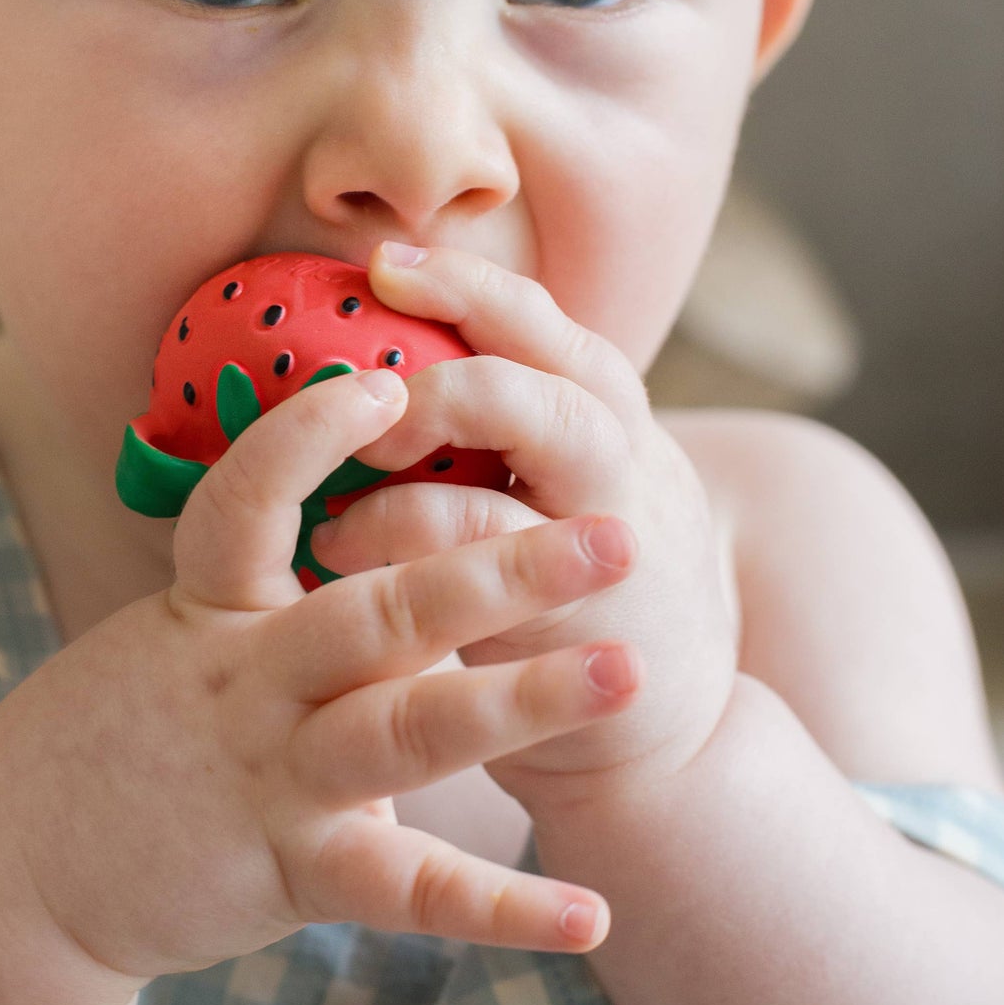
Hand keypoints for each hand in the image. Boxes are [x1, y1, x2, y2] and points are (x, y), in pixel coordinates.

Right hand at [0, 364, 639, 999]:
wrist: (12, 876)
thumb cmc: (117, 733)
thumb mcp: (173, 636)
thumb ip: (274, 590)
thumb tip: (389, 524)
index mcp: (210, 609)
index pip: (248, 500)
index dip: (309, 440)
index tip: (388, 383)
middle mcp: (246, 682)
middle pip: (379, 609)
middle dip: (501, 566)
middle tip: (615, 533)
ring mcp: (268, 778)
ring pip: (407, 731)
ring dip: (521, 702)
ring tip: (621, 670)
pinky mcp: (288, 874)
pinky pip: (408, 888)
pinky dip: (502, 907)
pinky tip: (590, 912)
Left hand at [308, 244, 739, 808]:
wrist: (666, 742)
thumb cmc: (586, 603)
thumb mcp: (572, 498)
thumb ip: (509, 435)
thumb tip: (386, 368)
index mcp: (614, 421)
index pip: (545, 327)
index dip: (465, 287)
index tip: (382, 262)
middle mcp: (623, 466)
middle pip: (541, 375)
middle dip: (438, 370)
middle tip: (360, 391)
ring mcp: (606, 541)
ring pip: (515, 453)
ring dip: (411, 453)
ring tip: (337, 483)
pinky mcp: (574, 620)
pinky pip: (474, 560)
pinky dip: (394, 541)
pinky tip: (337, 551)